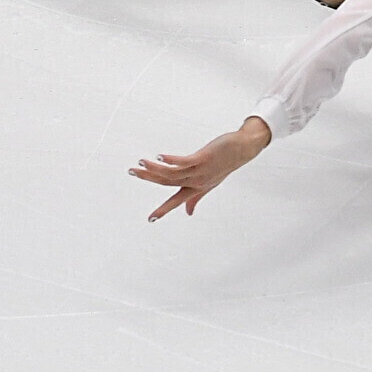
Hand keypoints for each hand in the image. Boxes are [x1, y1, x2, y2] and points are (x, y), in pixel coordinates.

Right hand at [131, 117, 270, 219]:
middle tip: (131, 171)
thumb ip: (196, 198)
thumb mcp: (209, 183)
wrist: (241, 151)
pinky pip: (183, 161)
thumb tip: (188, 213)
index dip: (163, 210)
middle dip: (148, 178)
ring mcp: (199, 170)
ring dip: (155, 168)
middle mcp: (196, 181)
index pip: (176, 201)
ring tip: (140, 163)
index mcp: (195, 188)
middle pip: (168, 182)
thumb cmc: (223, 166)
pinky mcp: (202, 158)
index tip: (150, 220)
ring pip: (173, 173)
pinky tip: (159, 156)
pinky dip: (170, 160)